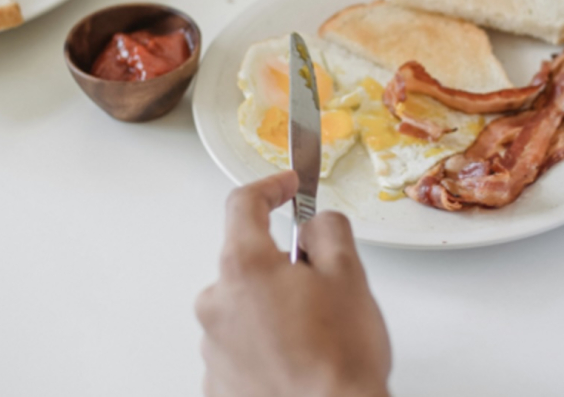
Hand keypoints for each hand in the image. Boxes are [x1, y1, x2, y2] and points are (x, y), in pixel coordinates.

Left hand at [196, 172, 391, 396]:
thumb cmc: (340, 359)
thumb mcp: (350, 274)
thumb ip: (328, 230)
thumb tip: (315, 225)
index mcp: (245, 267)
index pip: (243, 204)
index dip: (271, 187)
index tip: (287, 187)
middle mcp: (217, 304)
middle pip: (246, 263)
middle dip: (280, 266)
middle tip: (322, 289)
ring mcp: (213, 348)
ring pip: (244, 308)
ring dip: (272, 311)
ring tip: (315, 338)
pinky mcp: (216, 385)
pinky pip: (240, 350)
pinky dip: (265, 348)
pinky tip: (297, 363)